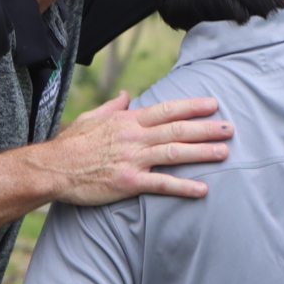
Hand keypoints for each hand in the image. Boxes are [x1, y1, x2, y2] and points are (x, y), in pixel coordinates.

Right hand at [43, 93, 232, 204]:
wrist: (53, 168)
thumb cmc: (71, 143)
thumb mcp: (92, 117)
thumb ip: (114, 106)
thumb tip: (126, 94)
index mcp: (128, 121)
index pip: (166, 110)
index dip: (192, 107)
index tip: (212, 104)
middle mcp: (134, 138)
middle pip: (177, 130)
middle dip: (206, 129)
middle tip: (230, 128)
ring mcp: (132, 160)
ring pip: (174, 153)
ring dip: (202, 153)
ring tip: (224, 153)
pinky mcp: (128, 183)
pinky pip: (161, 184)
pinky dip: (183, 186)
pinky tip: (202, 189)